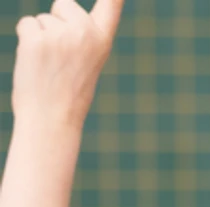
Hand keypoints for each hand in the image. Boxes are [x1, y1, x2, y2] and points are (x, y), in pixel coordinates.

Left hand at [11, 0, 121, 129]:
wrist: (52, 119)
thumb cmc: (68, 92)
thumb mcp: (85, 60)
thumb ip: (80, 34)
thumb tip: (59, 13)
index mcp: (102, 38)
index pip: (111, 1)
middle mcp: (85, 32)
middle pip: (64, 5)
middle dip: (55, 21)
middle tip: (58, 55)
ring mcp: (62, 34)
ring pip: (43, 17)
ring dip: (39, 35)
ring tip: (46, 63)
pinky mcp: (37, 36)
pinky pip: (26, 23)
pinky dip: (24, 39)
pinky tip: (34, 61)